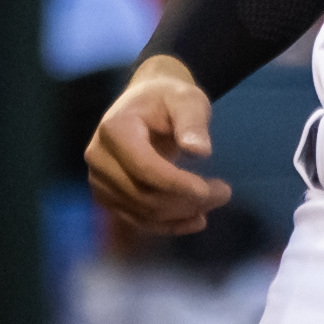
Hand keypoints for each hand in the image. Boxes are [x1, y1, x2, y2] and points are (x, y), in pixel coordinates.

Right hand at [85, 55, 230, 234]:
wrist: (145, 105)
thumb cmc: (168, 98)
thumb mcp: (187, 99)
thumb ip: (193, 121)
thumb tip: (199, 151)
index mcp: (114, 129)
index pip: (145, 168)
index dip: (178, 184)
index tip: (212, 190)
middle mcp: (98, 158)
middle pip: (144, 195)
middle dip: (187, 201)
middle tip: (224, 192)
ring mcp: (99, 180)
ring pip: (143, 212)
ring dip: (183, 214)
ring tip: (215, 199)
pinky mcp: (107, 197)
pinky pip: (139, 220)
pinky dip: (170, 225)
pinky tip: (197, 219)